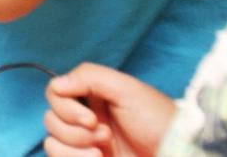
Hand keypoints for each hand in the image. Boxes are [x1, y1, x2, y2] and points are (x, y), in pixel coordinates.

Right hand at [44, 63, 174, 156]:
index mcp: (92, 97)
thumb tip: (57, 84)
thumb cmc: (158, 122)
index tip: (91, 118)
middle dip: (75, 130)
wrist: (176, 154)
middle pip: (51, 119)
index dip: (66, 106)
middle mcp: (85, 119)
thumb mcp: (127, 89)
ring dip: (74, 147)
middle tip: (105, 134)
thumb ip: (89, 77)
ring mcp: (85, 143)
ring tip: (102, 151)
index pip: (55, 93)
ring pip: (52, 141)